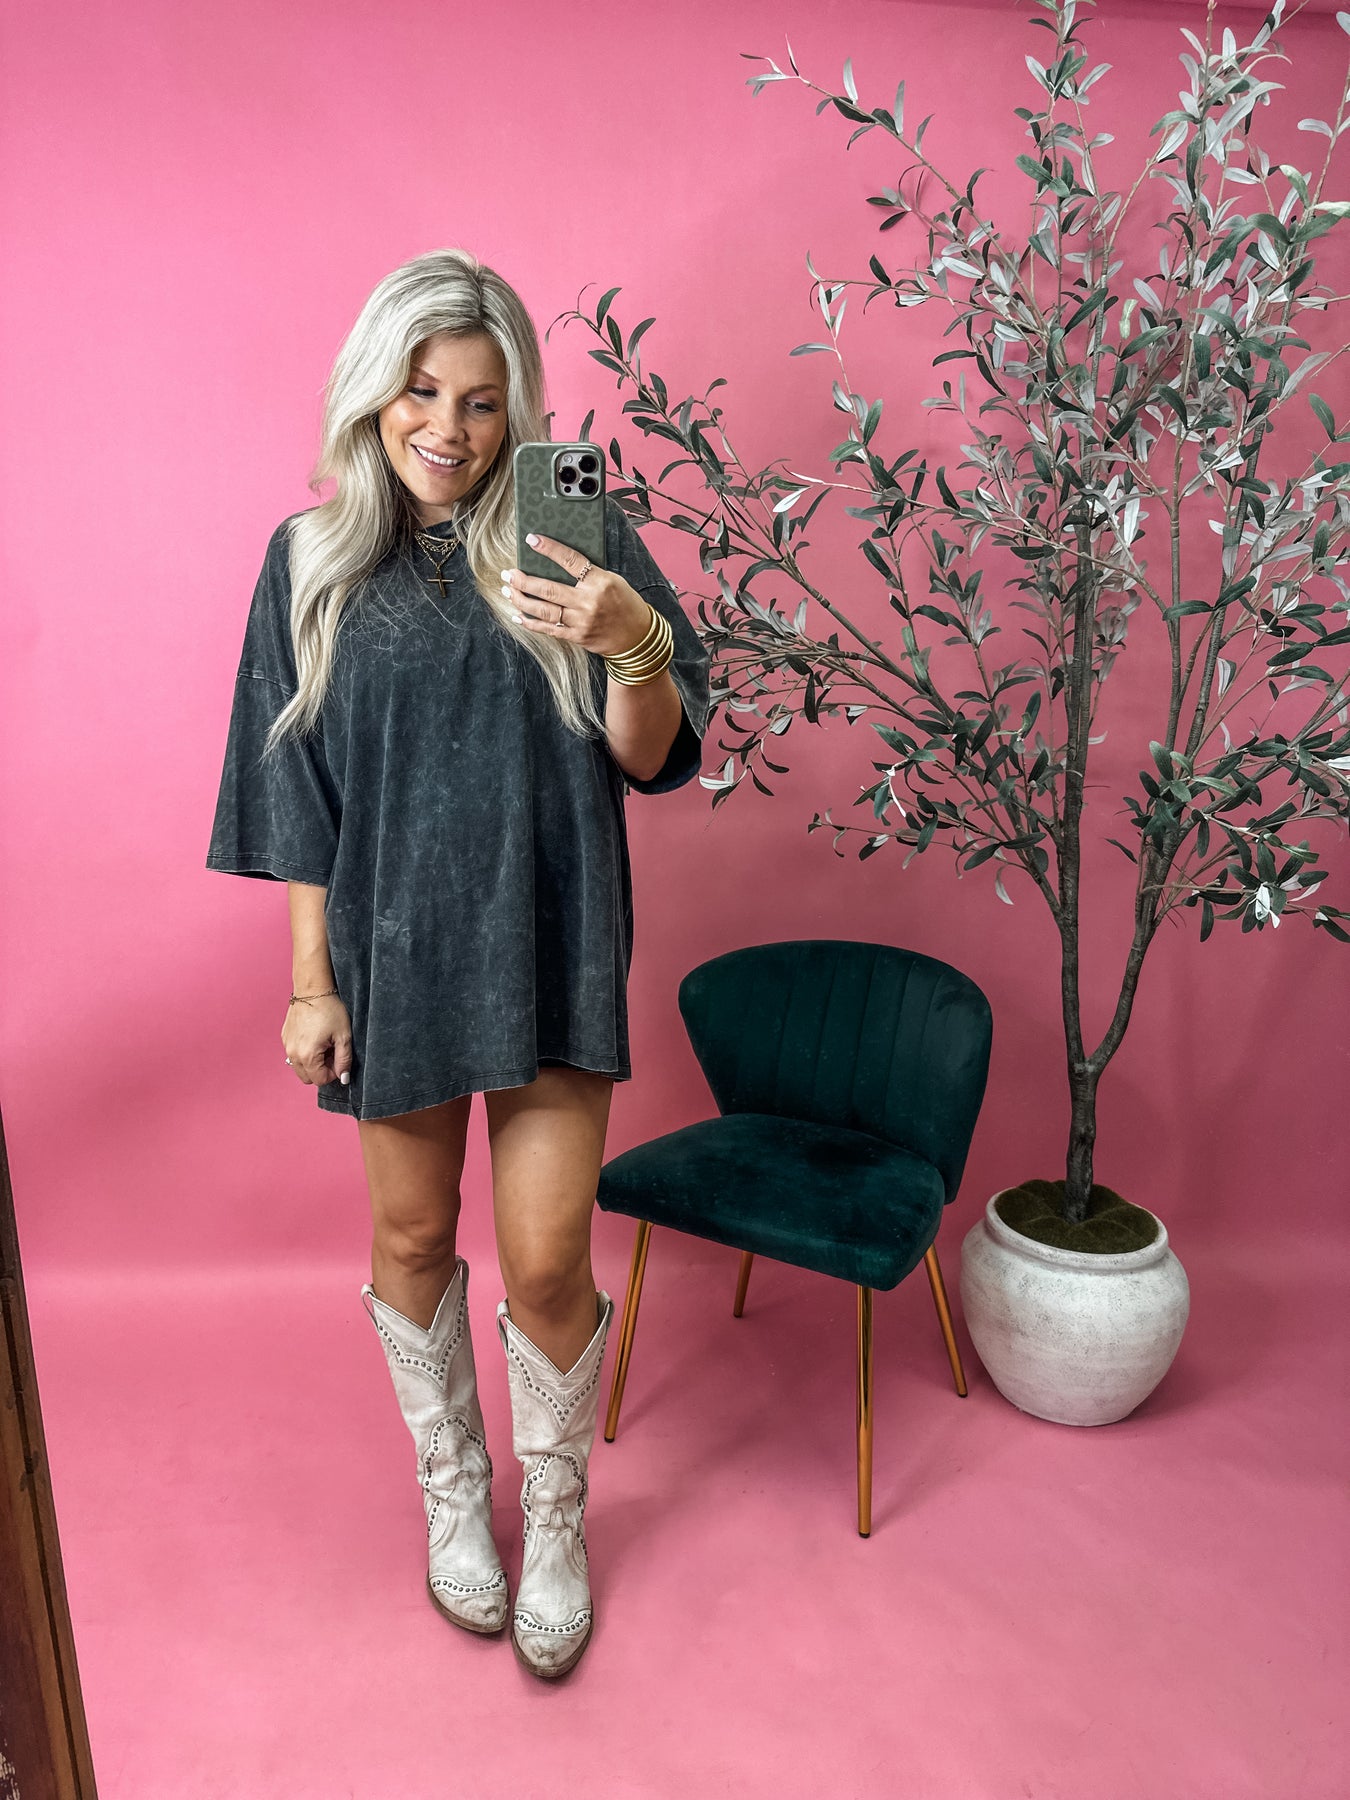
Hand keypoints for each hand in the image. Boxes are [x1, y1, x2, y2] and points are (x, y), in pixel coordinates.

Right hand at [282, 995, 352, 1086]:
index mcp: (307, 1055)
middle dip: (321, 1070)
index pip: (320, 1080)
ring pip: (299, 1067)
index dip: (333, 1073)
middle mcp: (293, 1053)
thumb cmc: (329, 1010)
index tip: (339, 1058)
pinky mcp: (285, 1037)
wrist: (312, 989)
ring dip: (312, 1063)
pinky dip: (304, 1053)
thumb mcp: (344, 1036)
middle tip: (332, 1052)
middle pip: (308, 1078)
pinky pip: (294, 1054)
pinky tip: (315, 1037)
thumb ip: (344, 1060)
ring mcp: (287, 1045)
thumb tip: (344, 1078)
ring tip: (323, 1045)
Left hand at [499, 532, 651, 656]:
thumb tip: (556, 561)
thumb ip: (587, 573)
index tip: (532, 540)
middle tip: (508, 573)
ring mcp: (581, 622)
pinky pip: (548, 629)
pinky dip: (530, 622)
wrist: (636, 636)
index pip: (570, 560)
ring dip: (521, 599)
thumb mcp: (612, 580)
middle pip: (548, 589)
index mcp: (599, 582)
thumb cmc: (624, 603)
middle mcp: (588, 602)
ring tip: (508, 590)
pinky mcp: (576, 637)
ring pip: (543, 610)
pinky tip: (517, 615)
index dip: (549, 549)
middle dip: (523, 580)